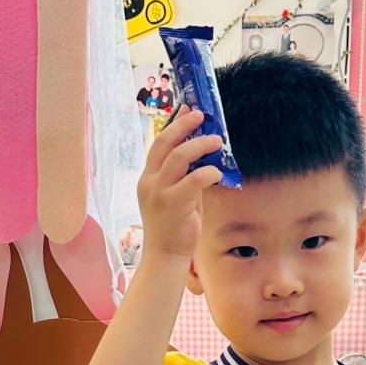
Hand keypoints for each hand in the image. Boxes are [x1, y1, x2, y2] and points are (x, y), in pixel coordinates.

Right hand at [137, 106, 223, 261]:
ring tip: (216, 141)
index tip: (188, 109)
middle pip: (165, 143)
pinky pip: (193, 180)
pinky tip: (217, 174)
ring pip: (178, 157)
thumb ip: (184, 175)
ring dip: (200, 145)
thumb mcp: (175, 195)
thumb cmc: (174, 226)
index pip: (158, 143)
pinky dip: (207, 173)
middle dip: (184, 125)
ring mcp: (159, 192)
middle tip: (202, 116)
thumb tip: (200, 153)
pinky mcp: (173, 204)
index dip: (174, 124)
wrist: (165, 255)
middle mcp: (149, 182)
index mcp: (148, 178)